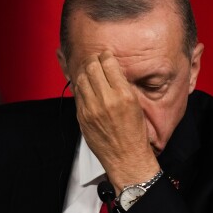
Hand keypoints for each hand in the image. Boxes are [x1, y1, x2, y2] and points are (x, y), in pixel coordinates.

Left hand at [73, 51, 159, 193]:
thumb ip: (122, 86)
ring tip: (89, 69)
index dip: (106, 56)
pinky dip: (80, 85)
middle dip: (93, 60)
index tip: (106, 55)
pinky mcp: (82, 117)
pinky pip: (77, 94)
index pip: (109, 64)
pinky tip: (85, 84)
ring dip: (84, 71)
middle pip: (92, 68)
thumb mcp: (136, 104)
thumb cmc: (134, 132)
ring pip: (81, 78)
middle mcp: (106, 100)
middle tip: (96, 59)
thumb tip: (111, 70)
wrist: (126, 156)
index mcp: (123, 95)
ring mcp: (91, 109)